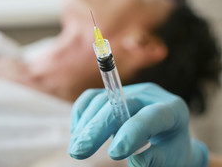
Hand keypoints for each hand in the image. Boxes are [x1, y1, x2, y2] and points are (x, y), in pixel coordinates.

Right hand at [69, 83, 208, 166]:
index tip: (114, 155)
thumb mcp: (171, 159)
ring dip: (85, 125)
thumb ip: (155, 160)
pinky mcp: (113, 92)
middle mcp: (149, 94)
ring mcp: (129, 90)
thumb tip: (135, 161)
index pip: (150, 117)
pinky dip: (81, 114)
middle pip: (118, 104)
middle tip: (79, 151)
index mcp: (173, 110)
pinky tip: (77, 133)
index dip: (131, 133)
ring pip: (101, 101)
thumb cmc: (170, 151)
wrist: (169, 135)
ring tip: (76, 149)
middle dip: (97, 128)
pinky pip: (91, 97)